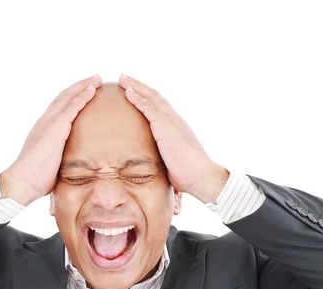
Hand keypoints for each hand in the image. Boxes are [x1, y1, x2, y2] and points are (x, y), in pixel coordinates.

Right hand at [0, 74, 102, 205]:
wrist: (22, 181)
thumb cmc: (36, 179)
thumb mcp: (52, 165)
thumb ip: (61, 159)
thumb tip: (72, 167)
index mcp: (43, 129)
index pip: (59, 108)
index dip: (71, 98)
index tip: (84, 91)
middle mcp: (45, 121)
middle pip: (64, 97)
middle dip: (79, 87)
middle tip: (94, 79)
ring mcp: (49, 123)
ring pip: (68, 97)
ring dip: (83, 86)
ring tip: (97, 78)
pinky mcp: (56, 128)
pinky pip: (71, 107)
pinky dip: (82, 96)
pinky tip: (93, 90)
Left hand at [118, 74, 228, 203]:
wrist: (200, 176)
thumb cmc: (188, 174)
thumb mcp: (172, 162)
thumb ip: (163, 157)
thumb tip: (155, 165)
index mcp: (176, 127)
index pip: (160, 107)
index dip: (147, 97)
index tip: (134, 90)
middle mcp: (174, 120)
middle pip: (154, 97)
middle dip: (139, 86)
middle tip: (124, 77)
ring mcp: (171, 122)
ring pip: (151, 98)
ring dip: (135, 86)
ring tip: (122, 78)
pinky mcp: (165, 127)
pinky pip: (149, 108)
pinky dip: (137, 98)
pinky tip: (127, 92)